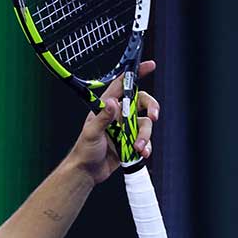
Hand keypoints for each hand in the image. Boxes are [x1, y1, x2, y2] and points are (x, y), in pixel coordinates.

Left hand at [68, 60, 159, 184]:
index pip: (122, 85)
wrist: (88, 172)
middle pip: (142, 102)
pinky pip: (146, 139)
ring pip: (146, 124)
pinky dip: (146, 146)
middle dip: (151, 107)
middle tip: (154, 116)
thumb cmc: (84, 150)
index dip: (135, 73)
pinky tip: (141, 153)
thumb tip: (113, 102)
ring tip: (137, 148)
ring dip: (145, 136)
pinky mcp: (131, 141)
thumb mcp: (91, 133)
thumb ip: (103, 118)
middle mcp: (118, 115)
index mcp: (106, 107)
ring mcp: (126, 128)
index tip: (150, 65)